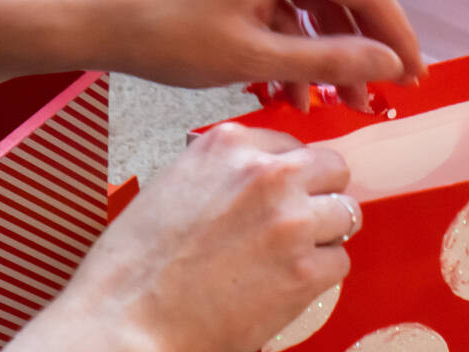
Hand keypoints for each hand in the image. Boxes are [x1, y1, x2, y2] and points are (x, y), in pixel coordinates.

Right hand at [6, 124, 360, 351]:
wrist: (123, 325)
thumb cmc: (135, 266)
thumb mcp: (177, 184)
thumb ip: (227, 171)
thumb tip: (263, 175)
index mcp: (230, 144)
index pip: (292, 145)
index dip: (288, 176)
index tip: (278, 197)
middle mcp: (268, 172)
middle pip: (332, 169)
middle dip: (320, 195)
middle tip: (297, 224)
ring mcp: (291, 218)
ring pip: (345, 213)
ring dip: (324, 236)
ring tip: (288, 259)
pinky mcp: (305, 269)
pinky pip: (339, 262)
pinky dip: (319, 277)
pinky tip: (283, 287)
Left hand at [71, 0, 425, 110]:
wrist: (86, 15)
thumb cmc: (165, 35)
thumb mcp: (253, 57)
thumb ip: (329, 61)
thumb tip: (390, 65)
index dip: (395, 35)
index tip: (414, 77)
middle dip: (358, 48)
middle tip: (376, 98)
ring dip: (321, 49)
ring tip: (334, 102)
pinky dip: (287, 37)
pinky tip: (290, 84)